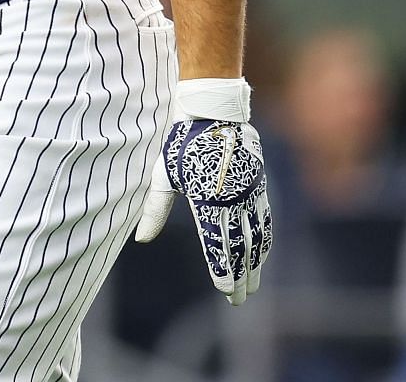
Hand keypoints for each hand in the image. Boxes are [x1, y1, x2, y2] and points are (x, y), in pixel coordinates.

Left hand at [134, 78, 272, 304]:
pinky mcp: (258, 182)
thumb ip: (155, 208)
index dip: (223, 271)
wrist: (212, 108)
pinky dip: (264, 237)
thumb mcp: (163, 173)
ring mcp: (249, 190)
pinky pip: (264, 216)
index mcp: (206, 198)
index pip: (217, 244)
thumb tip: (141, 239)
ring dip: (255, 261)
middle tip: (240, 298)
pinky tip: (262, 251)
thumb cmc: (181, 141)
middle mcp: (232, 198)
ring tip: (252, 282)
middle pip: (239, 245)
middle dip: (241, 274)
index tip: (226, 292)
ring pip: (256, 234)